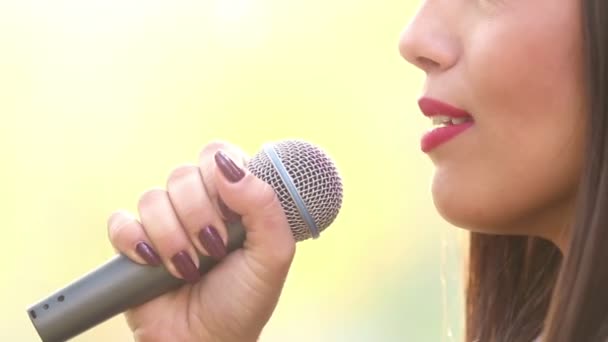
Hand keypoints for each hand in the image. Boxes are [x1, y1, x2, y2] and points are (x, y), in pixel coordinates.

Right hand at [107, 141, 295, 341]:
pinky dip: (135, 242)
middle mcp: (198, 204)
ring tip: (188, 269)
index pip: (219, 155)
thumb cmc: (244, 301)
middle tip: (214, 249)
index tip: (232, 214)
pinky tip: (153, 265)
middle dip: (199, 215)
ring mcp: (164, 222)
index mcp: (233, 200)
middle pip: (183, 174)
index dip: (222, 178)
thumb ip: (264, 204)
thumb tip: (228, 165)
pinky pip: (120, 221)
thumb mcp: (273, 254)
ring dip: (172, 238)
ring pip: (153, 197)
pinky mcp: (133, 243)